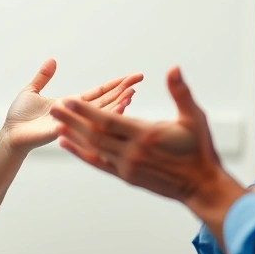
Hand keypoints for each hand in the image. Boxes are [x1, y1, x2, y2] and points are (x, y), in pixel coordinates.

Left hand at [1, 58, 143, 154]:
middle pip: (106, 100)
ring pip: (102, 112)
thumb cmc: (19, 116)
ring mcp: (75, 122)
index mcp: (71, 103)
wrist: (10, 133)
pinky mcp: (69, 128)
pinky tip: (118, 108)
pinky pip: (91, 123)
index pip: (98, 93)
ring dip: (118, 102)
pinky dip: (106, 116)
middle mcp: (77, 113)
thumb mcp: (32, 90)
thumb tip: (51, 61)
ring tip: (133, 93)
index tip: (131, 77)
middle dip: (123, 90)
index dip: (115, 85)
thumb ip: (43, 77)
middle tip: (139, 79)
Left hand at [51, 66, 238, 205]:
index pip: (108, 121)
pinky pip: (98, 163)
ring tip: (56, 124)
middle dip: (73, 120)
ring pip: (94, 149)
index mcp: (145, 135)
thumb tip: (173, 69)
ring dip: (74, 135)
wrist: (200, 185)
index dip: (86, 110)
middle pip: (95, 135)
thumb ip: (181, 93)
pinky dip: (81, 153)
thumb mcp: (194, 118)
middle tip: (53, 108)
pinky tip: (67, 144)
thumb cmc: (200, 149)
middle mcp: (132, 153)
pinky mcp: (126, 176)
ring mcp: (127, 166)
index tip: (69, 99)